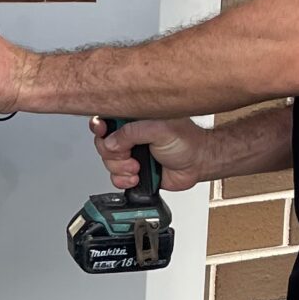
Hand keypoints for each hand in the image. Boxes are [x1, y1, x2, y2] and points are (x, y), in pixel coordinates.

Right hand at [92, 115, 211, 191]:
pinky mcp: (133, 171)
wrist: (198, 164)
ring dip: (121, 168)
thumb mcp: (159, 129)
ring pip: (108, 162)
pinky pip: (116, 178)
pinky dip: (123, 180)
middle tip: (129, 154)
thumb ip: (132, 132)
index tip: (102, 131)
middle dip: (113, 153)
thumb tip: (110, 141)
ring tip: (138, 167)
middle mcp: (130, 135)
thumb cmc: (187, 141)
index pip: (106, 119)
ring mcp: (131, 153)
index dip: (100, 127)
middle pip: (103, 144)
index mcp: (135, 119)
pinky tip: (137, 176)